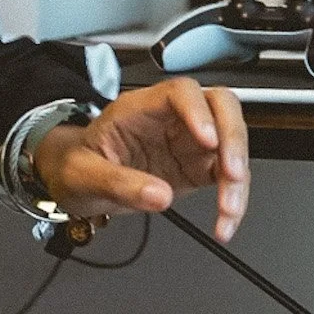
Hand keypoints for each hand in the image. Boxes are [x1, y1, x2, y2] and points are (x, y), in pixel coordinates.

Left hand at [32, 79, 250, 241]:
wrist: (76, 182)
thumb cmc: (76, 165)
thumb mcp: (83, 174)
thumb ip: (119, 183)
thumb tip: (158, 195)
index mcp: (140, 108)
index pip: (180, 92)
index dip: (199, 111)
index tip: (207, 140)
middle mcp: (171, 119)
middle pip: (219, 106)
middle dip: (233, 138)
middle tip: (232, 172)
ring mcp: (188, 142)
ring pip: (230, 142)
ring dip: (238, 176)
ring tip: (228, 210)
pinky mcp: (197, 168)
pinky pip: (227, 176)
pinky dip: (233, 198)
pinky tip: (226, 221)